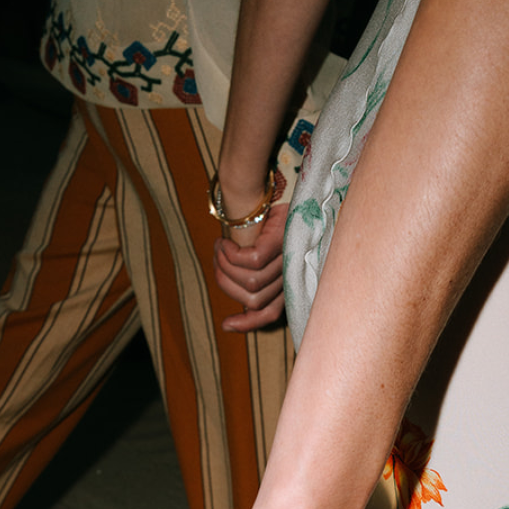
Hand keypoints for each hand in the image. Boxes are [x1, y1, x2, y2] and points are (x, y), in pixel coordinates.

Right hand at [214, 202, 289, 330]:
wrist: (268, 183)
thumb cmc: (261, 218)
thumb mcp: (255, 252)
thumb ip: (250, 275)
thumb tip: (236, 297)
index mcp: (286, 280)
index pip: (270, 314)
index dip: (248, 324)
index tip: (225, 325)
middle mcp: (291, 272)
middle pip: (253, 301)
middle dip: (226, 284)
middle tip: (217, 259)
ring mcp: (288, 258)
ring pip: (249, 283)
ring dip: (225, 267)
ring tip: (220, 247)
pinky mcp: (281, 242)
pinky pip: (250, 262)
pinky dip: (230, 256)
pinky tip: (224, 243)